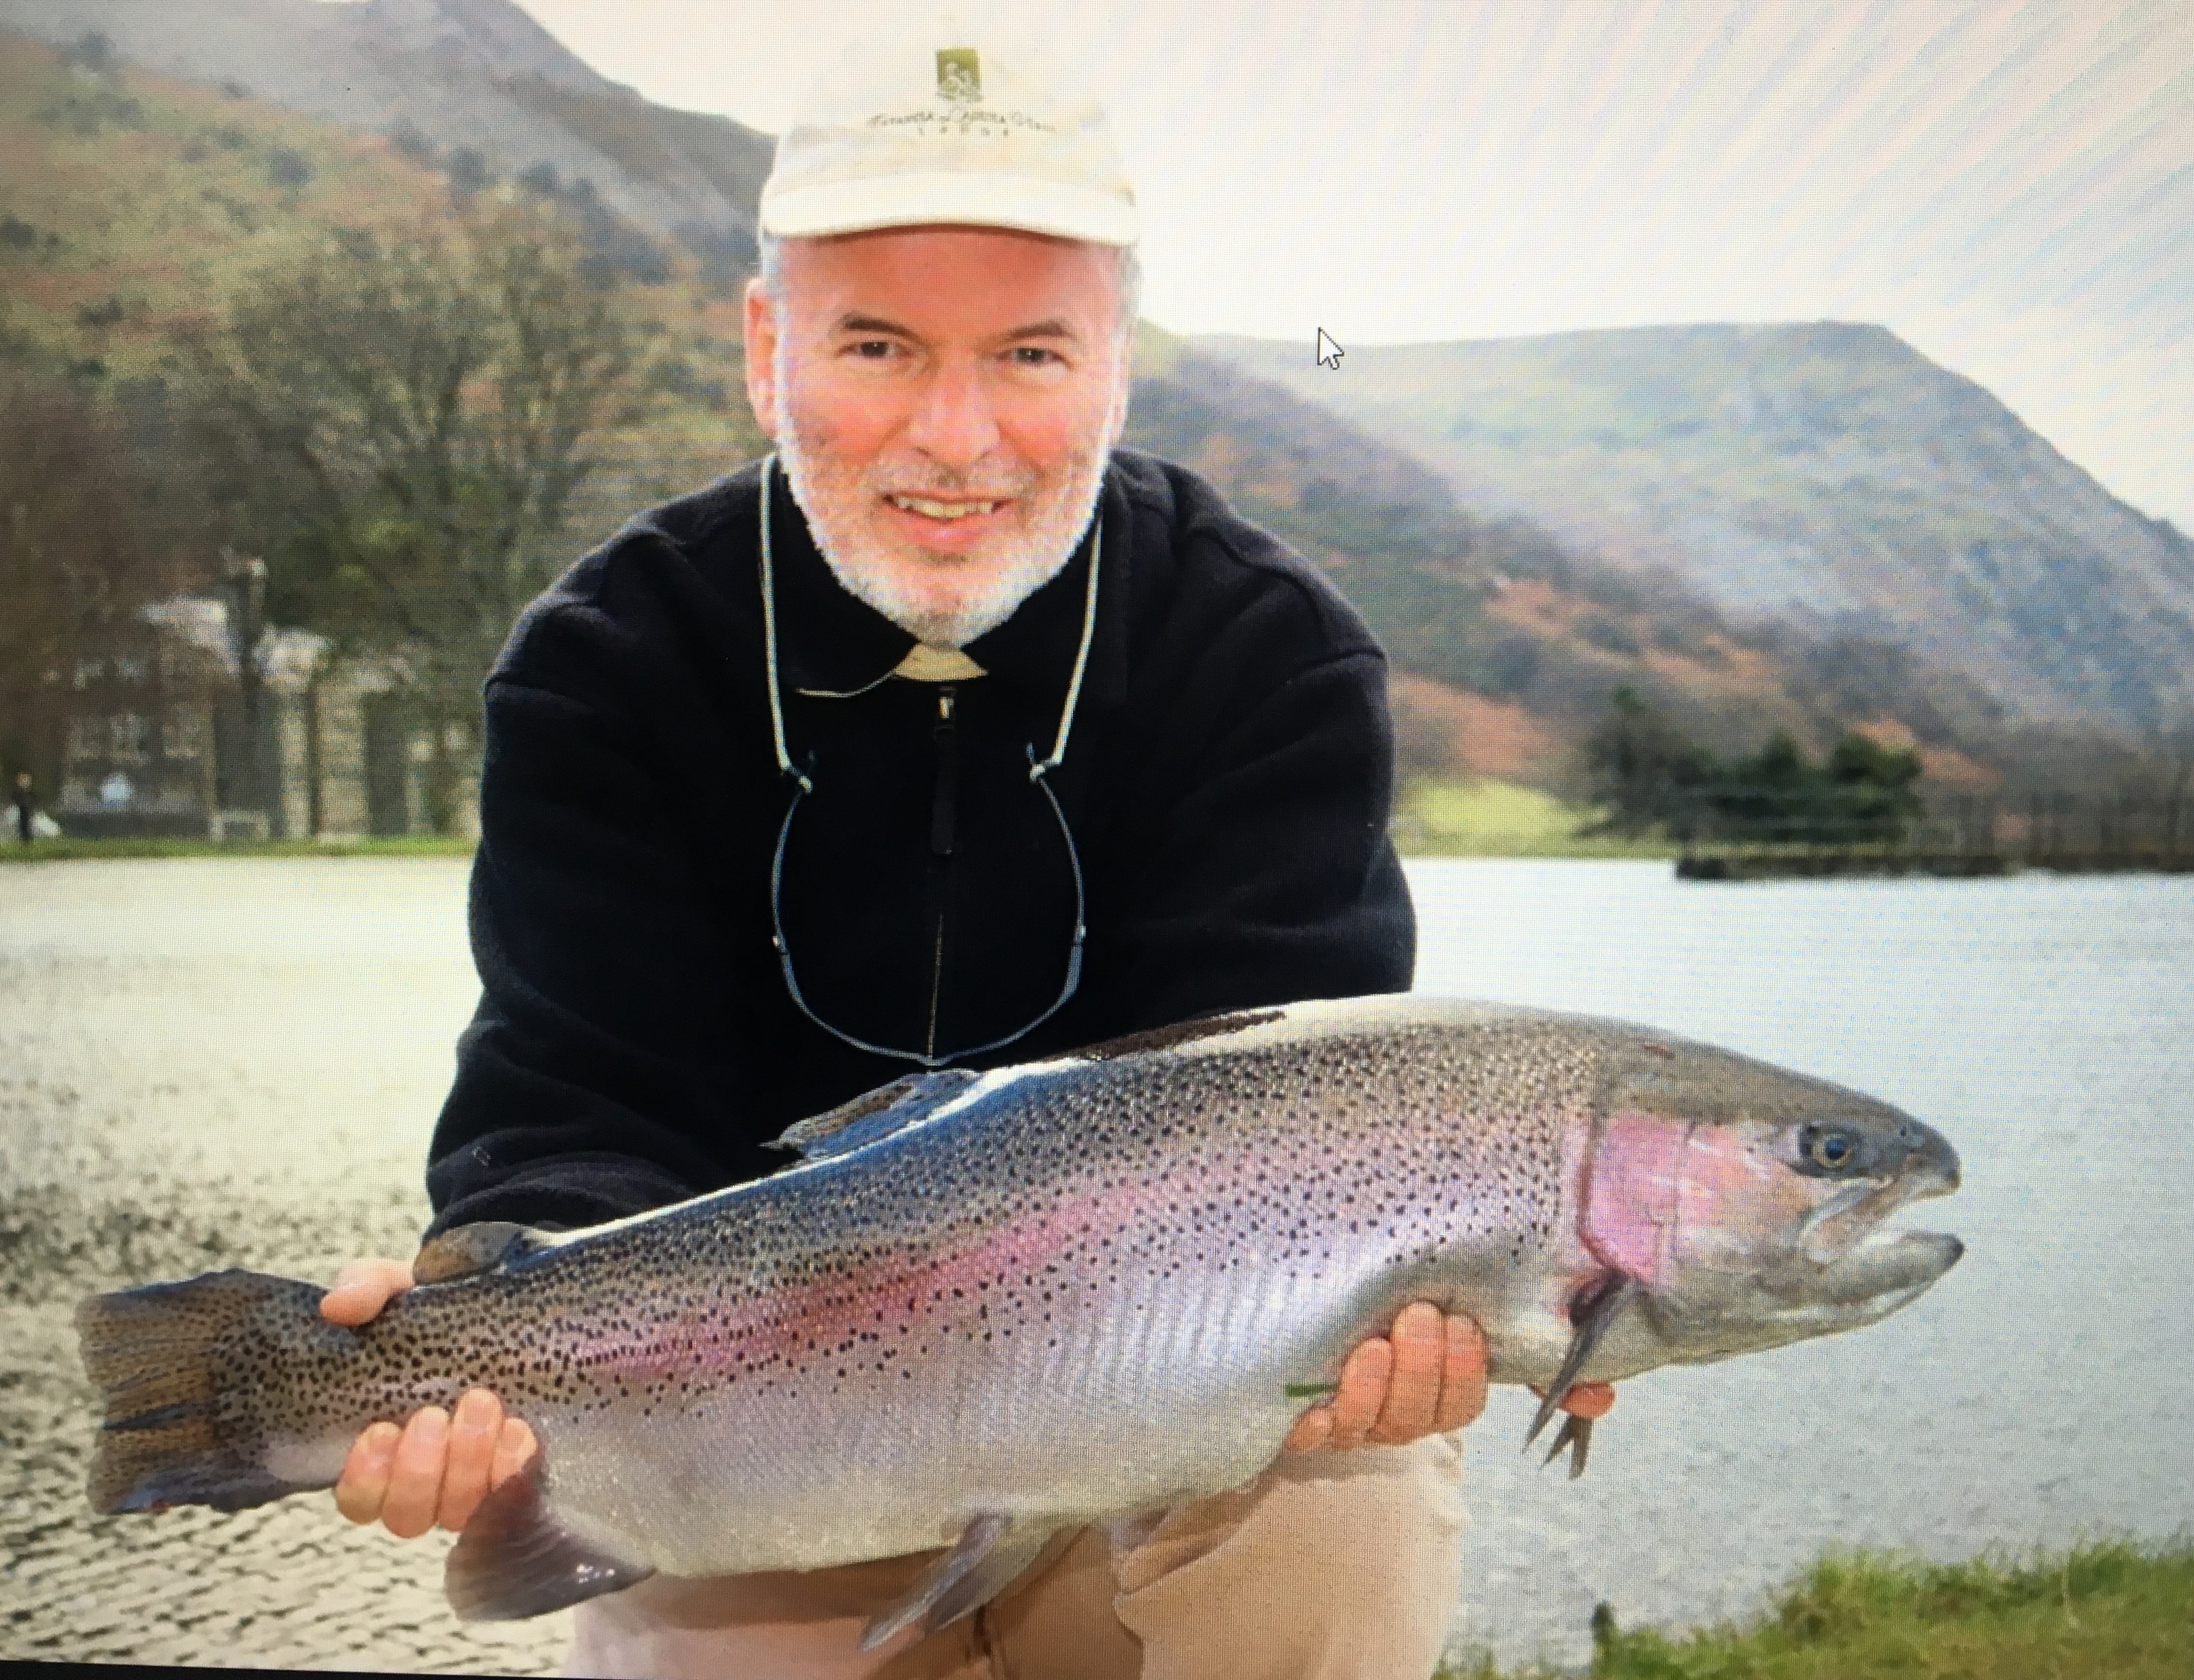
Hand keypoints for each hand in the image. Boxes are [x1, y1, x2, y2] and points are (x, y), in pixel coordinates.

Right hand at [320, 1257, 536, 1536]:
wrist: (506, 1298)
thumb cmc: (440, 1308)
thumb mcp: (400, 1288)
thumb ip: (366, 1289)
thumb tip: (338, 1306)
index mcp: (382, 1445)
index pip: (359, 1499)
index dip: (366, 1480)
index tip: (380, 1430)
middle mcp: (425, 1476)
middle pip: (407, 1515)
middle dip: (420, 1471)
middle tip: (437, 1414)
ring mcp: (472, 1480)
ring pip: (458, 1512)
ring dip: (468, 1467)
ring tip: (482, 1406)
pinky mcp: (517, 1472)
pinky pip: (512, 1498)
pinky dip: (511, 1470)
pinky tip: (519, 1433)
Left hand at [1282, 1302, 1615, 1451]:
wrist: (1295, 1311)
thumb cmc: (1387, 1302)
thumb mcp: (1456, 1312)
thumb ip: (1524, 1343)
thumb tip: (1601, 1397)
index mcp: (1429, 1393)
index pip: (1460, 1405)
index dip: (1464, 1374)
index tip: (1463, 1326)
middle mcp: (1388, 1415)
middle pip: (1416, 1418)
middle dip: (1424, 1370)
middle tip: (1420, 1317)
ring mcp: (1340, 1420)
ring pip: (1366, 1425)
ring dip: (1375, 1387)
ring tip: (1375, 1343)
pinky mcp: (1291, 1418)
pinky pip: (1303, 1434)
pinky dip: (1314, 1419)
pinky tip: (1316, 1400)